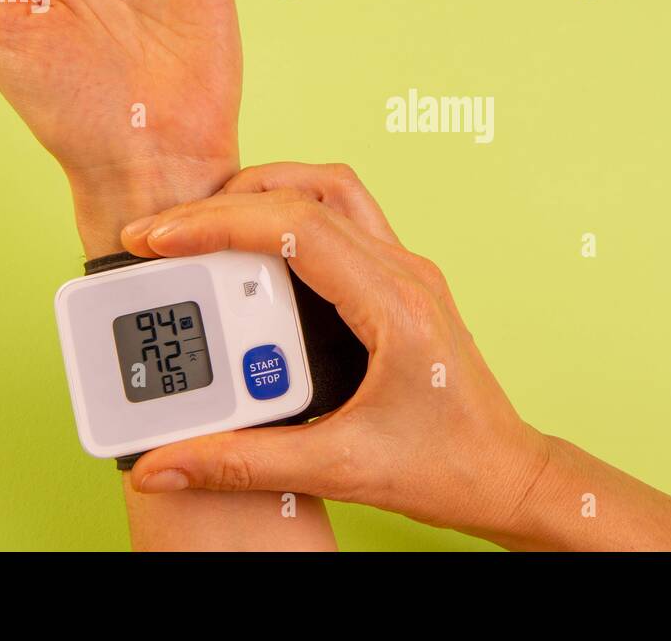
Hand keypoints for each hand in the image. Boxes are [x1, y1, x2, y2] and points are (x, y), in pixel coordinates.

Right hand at [118, 163, 554, 540]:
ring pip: (332, 195)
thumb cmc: (448, 467)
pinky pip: (341, 225)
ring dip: (266, 198)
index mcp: (397, 305)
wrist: (507, 476)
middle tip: (166, 234)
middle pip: (312, 194)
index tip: (163, 237)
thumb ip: (245, 464)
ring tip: (204, 230)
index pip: (299, 228)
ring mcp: (406, 273)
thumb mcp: (339, 467)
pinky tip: (253, 259)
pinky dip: (288, 224)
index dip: (222, 223)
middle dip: (230, 203)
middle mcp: (406, 273)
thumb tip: (167, 463)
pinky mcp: (398, 285)